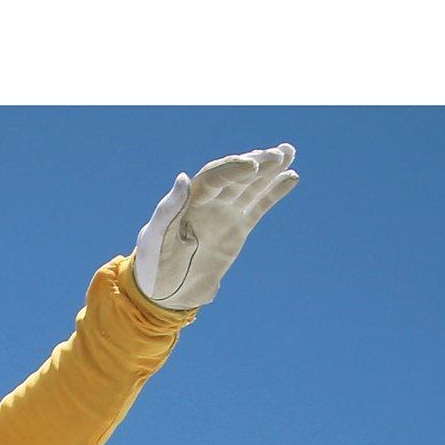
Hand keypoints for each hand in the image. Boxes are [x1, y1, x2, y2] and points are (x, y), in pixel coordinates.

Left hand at [132, 146, 296, 312]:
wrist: (164, 293)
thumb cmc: (153, 266)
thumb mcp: (156, 239)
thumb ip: (169, 210)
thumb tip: (183, 177)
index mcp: (188, 201)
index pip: (214, 178)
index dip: (232, 169)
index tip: (253, 165)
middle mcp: (208, 202)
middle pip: (236, 177)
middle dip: (257, 163)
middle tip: (279, 153)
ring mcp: (224, 214)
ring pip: (250, 187)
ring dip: (269, 170)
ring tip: (288, 151)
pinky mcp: (237, 229)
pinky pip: (258, 207)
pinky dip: (274, 193)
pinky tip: (291, 177)